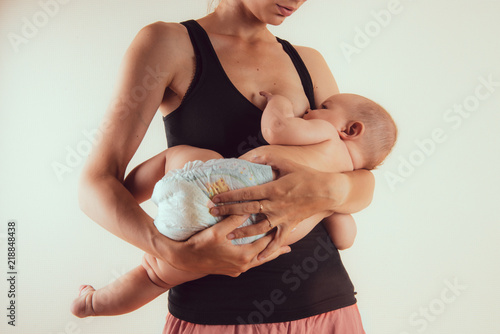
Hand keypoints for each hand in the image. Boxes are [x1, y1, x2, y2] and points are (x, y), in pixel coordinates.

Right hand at [167, 214, 290, 276]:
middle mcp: (243, 265)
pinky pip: (249, 263)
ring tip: (279, 249)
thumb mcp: (218, 230)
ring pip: (258, 261)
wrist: (184, 259)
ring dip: (268, 253)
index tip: (285, 225)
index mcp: (244, 256)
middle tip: (290, 240)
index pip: (265, 242)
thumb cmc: (200, 244)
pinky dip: (256, 257)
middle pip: (266, 254)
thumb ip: (235, 219)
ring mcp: (237, 269)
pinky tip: (257, 254)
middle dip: (277, 247)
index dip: (275, 232)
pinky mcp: (230, 270)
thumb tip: (249, 207)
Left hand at [210, 155, 347, 258]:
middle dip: (228, 212)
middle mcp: (275, 205)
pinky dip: (269, 251)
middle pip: (247, 210)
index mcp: (273, 189)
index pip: (246, 193)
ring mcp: (282, 217)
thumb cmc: (306, 175)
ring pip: (259, 228)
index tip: (215, 197)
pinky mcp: (290, 226)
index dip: (229, 196)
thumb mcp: (287, 163)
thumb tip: (251, 156)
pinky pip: (278, 240)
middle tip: (212, 213)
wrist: (327, 191)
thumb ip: (268, 158)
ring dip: (242, 232)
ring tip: (227, 235)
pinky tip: (258, 258)